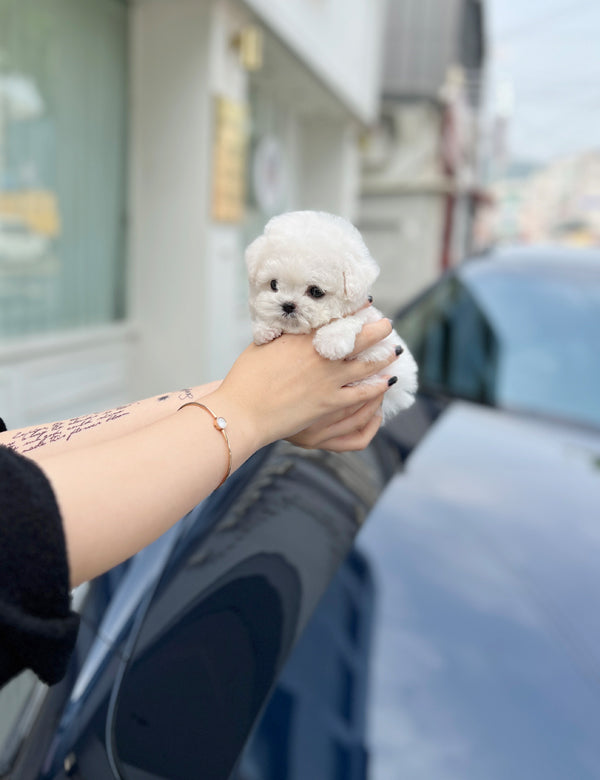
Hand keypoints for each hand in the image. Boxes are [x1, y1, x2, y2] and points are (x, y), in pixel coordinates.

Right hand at [201, 317, 396, 458]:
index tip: (366, 303)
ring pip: (367, 366)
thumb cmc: (246, 379)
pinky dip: (376, 387)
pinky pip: (362, 394)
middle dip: (378, 330)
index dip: (355, 310)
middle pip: (360, 339)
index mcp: (303, 337)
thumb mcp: (264, 344)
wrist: (243, 411)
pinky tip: (385, 383)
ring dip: (383, 358)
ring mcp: (328, 380)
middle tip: (387, 326)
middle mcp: (320, 356)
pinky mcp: (330, 403)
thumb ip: (284, 334)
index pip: (337, 318)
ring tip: (393, 352)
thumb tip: (292, 324)